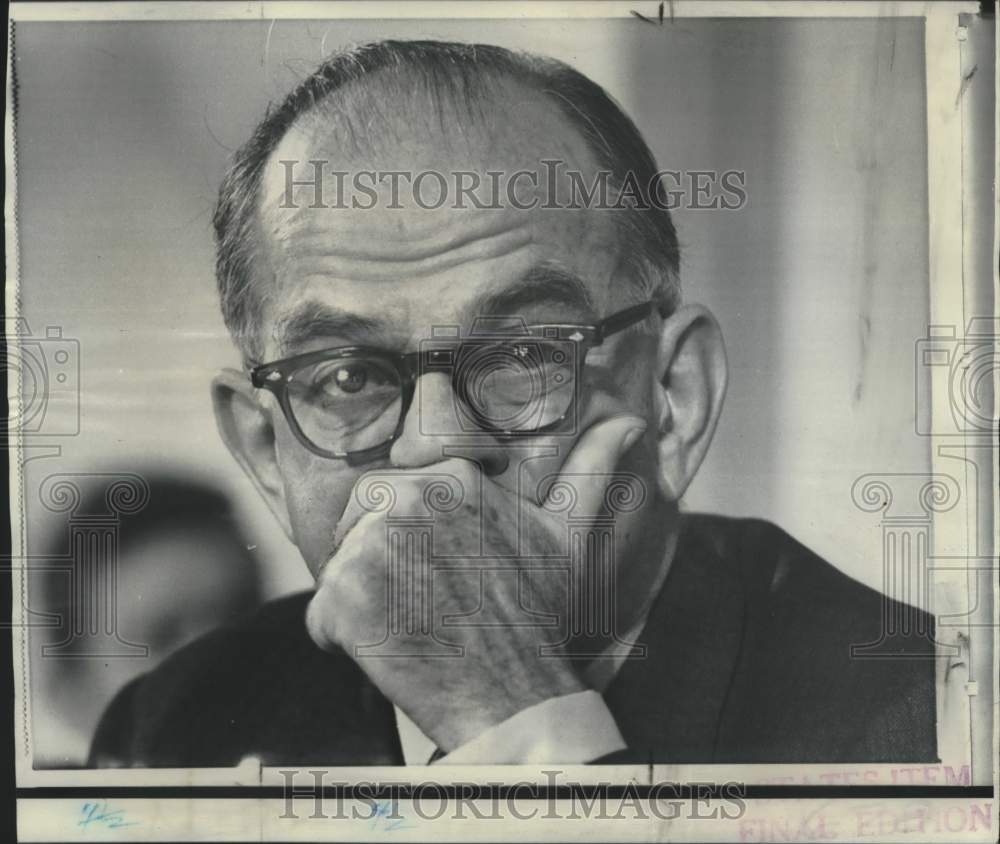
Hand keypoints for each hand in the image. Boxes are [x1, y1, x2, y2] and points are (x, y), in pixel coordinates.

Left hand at [305, 414, 646, 752]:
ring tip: (409, 623)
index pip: (395, 486)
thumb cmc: (536, 615)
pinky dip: (343, 638)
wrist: (512, 692)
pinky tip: (390, 649)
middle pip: (359, 517)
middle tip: (414, 597)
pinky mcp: (342, 595)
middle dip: (375, 555)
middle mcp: (408, 499)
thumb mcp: (568, 537)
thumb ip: (591, 473)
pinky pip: (322, 613)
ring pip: (340, 562)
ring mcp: (370, 546)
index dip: (407, 529)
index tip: (432, 567)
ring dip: (362, 596)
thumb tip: (631, 423)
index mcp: (453, 478)